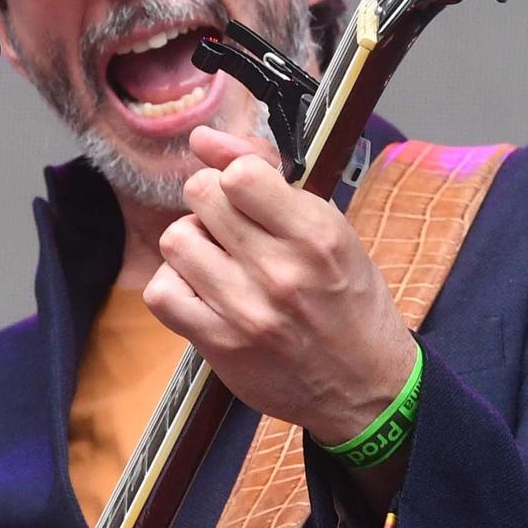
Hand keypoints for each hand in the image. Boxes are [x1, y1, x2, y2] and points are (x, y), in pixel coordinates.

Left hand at [144, 126, 417, 444]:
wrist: (365, 389)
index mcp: (317, 234)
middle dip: (212, 203)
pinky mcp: (220, 344)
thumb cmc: (351, 305)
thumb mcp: (332, 232)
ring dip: (192, 244)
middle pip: (202, 196)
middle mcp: (281, 270)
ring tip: (218, 261)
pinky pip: (162, 294)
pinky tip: (201, 292)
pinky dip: (175, 286)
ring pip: (176, 240)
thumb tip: (203, 138)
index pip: (240, 173)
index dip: (236, 175)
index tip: (247, 194)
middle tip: (232, 228)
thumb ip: (270, 180)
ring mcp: (246, 309)